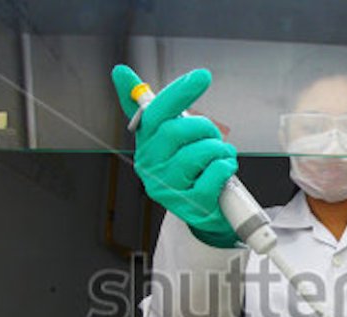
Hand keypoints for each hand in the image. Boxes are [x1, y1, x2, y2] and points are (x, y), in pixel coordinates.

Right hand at [111, 64, 238, 247]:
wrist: (204, 213)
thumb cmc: (188, 171)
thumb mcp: (170, 140)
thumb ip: (154, 108)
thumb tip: (121, 72)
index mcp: (145, 145)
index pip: (155, 112)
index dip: (178, 92)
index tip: (202, 76)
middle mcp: (150, 167)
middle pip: (177, 131)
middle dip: (204, 128)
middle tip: (213, 137)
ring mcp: (168, 188)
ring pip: (199, 153)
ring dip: (219, 150)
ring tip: (221, 156)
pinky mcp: (189, 204)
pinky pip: (214, 173)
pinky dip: (226, 167)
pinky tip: (224, 171)